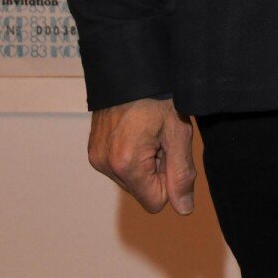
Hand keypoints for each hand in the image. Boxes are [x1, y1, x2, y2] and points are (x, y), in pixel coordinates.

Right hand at [88, 97, 195, 215]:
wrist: (131, 69)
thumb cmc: (158, 97)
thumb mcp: (178, 134)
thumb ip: (182, 174)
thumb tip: (184, 209)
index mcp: (126, 164)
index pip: (155, 202)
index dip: (170, 181)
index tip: (171, 153)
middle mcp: (105, 165)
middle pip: (142, 191)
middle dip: (156, 170)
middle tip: (161, 138)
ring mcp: (96, 157)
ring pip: (131, 180)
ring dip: (145, 162)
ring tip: (149, 133)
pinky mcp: (93, 150)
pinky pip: (119, 168)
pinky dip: (132, 156)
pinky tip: (137, 132)